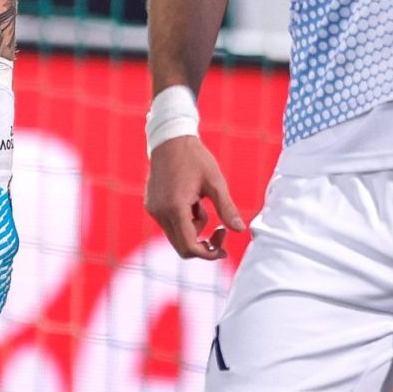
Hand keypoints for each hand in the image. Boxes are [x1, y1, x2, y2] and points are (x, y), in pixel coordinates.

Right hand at [145, 134, 245, 260]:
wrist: (170, 138)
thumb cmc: (195, 158)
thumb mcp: (215, 182)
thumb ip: (227, 208)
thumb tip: (241, 230)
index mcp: (175, 208)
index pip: (189, 246)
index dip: (208, 253)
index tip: (223, 247)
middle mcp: (160, 212)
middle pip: (182, 246)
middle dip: (203, 244)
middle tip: (221, 230)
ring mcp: (153, 209)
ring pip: (176, 235)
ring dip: (193, 228)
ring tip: (201, 204)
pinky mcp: (151, 205)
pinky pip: (169, 224)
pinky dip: (183, 220)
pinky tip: (191, 200)